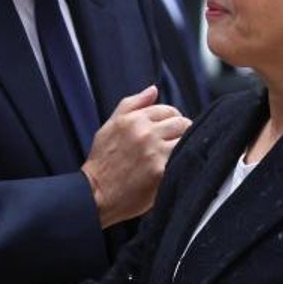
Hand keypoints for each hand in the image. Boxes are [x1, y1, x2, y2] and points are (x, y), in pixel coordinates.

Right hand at [82, 85, 190, 227]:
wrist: (95, 194)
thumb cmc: (102, 161)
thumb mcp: (110, 126)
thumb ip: (132, 104)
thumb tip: (153, 89)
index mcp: (133, 119)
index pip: (168, 110)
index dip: (170, 120)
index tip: (167, 131)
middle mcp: (145, 132)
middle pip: (182, 123)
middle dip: (181, 132)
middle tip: (172, 144)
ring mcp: (154, 152)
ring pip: (186, 140)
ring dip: (183, 147)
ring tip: (173, 156)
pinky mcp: (161, 171)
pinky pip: (183, 159)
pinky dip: (182, 162)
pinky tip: (173, 168)